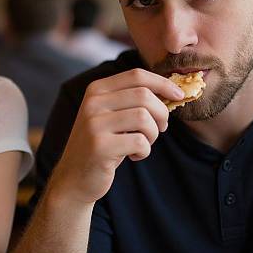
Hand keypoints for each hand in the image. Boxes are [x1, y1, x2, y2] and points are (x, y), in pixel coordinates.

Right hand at [48, 68, 184, 204]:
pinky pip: (139, 142)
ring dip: (152, 134)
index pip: (136, 75)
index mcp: (97, 90)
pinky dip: (144, 150)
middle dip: (161, 113)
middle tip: (160, 128)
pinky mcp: (100, 146)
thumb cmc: (103, 143)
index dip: (162, 83)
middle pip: (144, 95)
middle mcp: (93, 102)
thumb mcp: (112, 115)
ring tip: (144, 143)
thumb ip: (132, 100)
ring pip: (144, 118)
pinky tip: (133, 155)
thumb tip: (172, 90)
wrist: (74, 176)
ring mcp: (94, 124)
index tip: (178, 95)